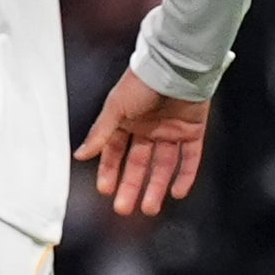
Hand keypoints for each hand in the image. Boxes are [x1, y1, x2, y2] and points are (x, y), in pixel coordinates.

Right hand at [74, 70, 210, 217]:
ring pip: (163, 165)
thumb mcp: (116, 108)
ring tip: (149, 208)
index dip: (110, 171)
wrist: (176, 66)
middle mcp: (147, 129)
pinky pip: (189, 158)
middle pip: (138, 164)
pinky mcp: (193, 131)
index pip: (115, 152)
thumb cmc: (142, 82)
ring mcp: (171, 131)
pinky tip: (177, 192)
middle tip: (124, 208)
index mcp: (126, 121)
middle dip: (131, 186)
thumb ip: (101, 134)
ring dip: (156, 187)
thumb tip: (80, 155)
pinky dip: (185, 176)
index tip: (105, 190)